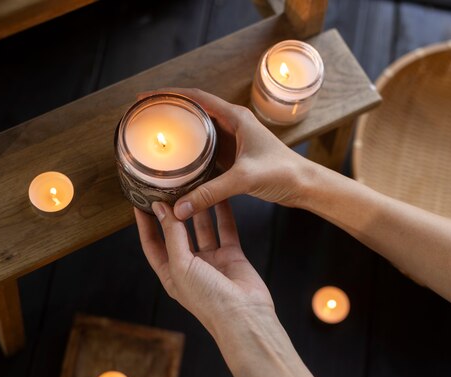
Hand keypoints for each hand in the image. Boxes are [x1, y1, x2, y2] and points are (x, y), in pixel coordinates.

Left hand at [134, 200, 273, 332]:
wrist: (244, 317)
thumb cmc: (208, 300)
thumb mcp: (181, 265)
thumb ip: (172, 235)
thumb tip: (161, 208)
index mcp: (170, 273)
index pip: (152, 244)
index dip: (146, 223)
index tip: (141, 201)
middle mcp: (189, 266)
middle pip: (177, 233)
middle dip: (172, 212)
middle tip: (169, 187)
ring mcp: (211, 260)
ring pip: (201, 228)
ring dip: (198, 209)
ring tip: (194, 185)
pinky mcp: (231, 255)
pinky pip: (225, 229)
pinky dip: (223, 213)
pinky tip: (219, 195)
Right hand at [138, 88, 314, 219]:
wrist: (304, 185)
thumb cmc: (283, 173)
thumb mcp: (244, 179)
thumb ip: (210, 193)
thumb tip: (180, 207)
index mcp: (235, 117)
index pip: (196, 98)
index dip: (169, 95)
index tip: (146, 98)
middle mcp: (233, 124)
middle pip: (195, 111)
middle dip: (171, 112)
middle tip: (146, 118)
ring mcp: (234, 140)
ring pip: (201, 131)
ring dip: (181, 132)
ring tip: (157, 138)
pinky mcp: (235, 156)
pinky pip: (207, 150)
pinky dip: (192, 152)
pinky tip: (179, 162)